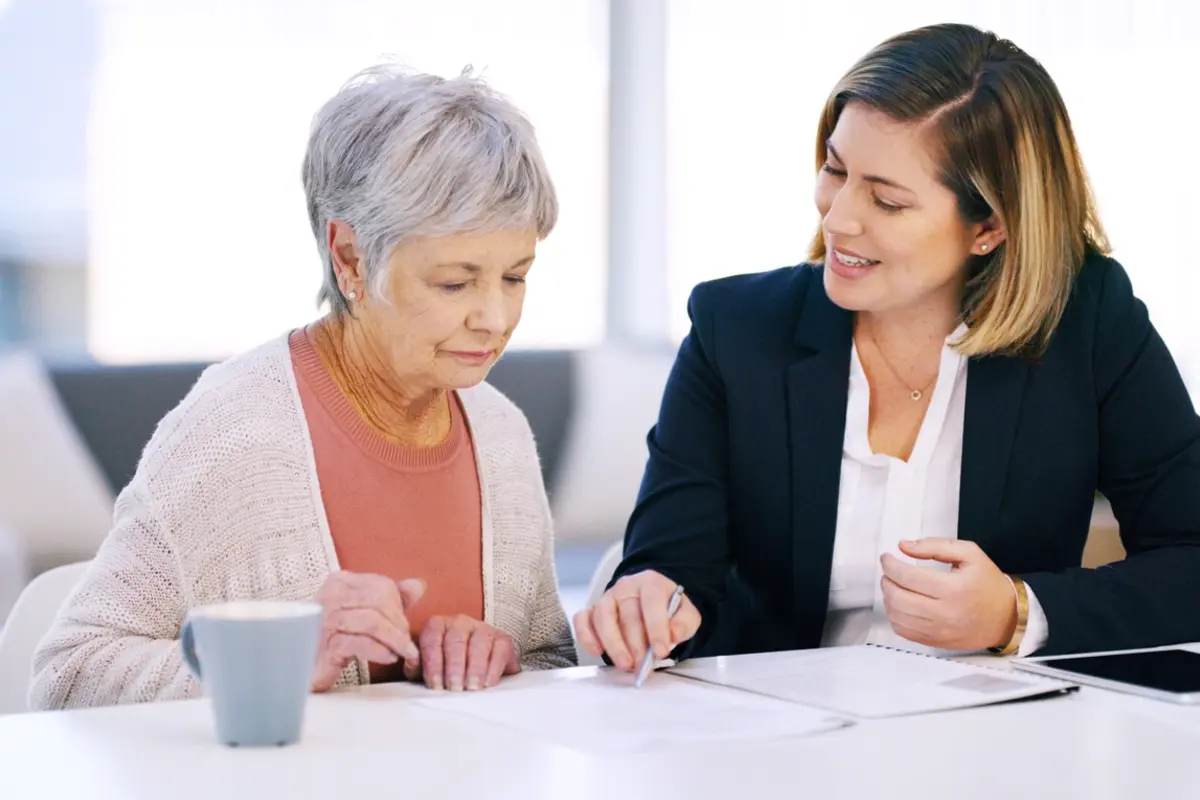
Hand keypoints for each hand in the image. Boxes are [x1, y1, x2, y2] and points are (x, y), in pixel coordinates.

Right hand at [310, 571, 425, 691]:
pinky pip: (359, 644)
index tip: (404, 626)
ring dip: (393, 640)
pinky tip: (388, 657)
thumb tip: (417, 585)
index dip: (398, 607)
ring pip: (371, 622)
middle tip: (407, 643)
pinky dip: (379, 650)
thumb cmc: (336, 638)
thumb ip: (392, 598)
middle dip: (398, 624)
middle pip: (378, 602)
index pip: (381, 586)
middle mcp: (330, 596)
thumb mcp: (367, 612)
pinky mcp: (324, 645)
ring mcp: (324, 620)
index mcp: (341, 583)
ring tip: (401, 652)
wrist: (305, 666)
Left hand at [409, 615, 519, 691]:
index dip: (433, 663)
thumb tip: (411, 662)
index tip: (436, 685)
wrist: (478, 667)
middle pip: (456, 640)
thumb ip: (416, 666)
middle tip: (454, 687)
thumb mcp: (427, 668)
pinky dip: (494, 667)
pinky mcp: (503, 638)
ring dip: (474, 667)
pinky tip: (488, 682)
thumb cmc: (446, 668)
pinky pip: (500, 649)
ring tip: (471, 687)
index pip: (432, 639)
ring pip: (479, 643)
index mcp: (437, 626)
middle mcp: (460, 622)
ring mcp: (482, 628)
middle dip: (454, 666)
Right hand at [573, 570, 701, 669]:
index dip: (656, 628)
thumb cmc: (667, 608)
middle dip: (636, 644)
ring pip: (603, 617)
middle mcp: (626, 587)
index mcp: (651, 583)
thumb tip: (673, 635)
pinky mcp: (593, 610)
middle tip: (643, 664)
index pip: (652, 602)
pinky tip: (598, 651)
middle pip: (628, 614)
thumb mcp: (686, 613)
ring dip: (613, 644)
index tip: (660, 650)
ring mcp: (607, 598)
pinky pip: (582, 620)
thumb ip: (684, 623)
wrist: (652, 602)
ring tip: (625, 663)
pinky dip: (587, 636)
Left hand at [880, 538, 1016, 650]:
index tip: (887, 558)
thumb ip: (935, 546)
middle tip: (889, 571)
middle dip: (886, 580)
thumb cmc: (988, 584)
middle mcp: (945, 613)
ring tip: (893, 586)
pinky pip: (903, 632)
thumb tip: (904, 546)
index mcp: (954, 588)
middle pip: (898, 597)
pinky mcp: (935, 642)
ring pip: (897, 616)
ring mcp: (939, 631)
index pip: (908, 576)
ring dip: (888, 598)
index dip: (890, 564)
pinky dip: (894, 616)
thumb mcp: (970, 554)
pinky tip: (900, 604)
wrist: (1006, 617)